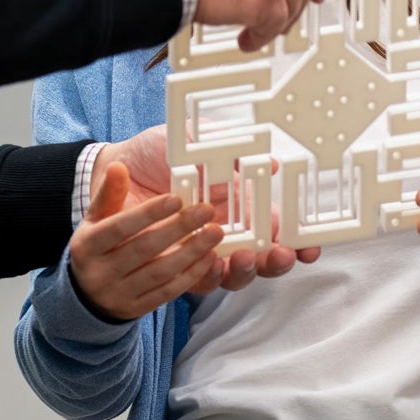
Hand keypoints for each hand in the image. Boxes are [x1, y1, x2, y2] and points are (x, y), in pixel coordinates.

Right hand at [68, 161, 222, 321]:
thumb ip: (109, 193)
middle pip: (143, 249)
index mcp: (87, 245)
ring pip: (159, 273)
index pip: (120, 227)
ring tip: (215, 233)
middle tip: (206, 210)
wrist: (85, 294)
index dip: (149, 213)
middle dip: (177, 229)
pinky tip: (209, 259)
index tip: (176, 198)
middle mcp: (99, 273)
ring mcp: (118, 294)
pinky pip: (167, 293)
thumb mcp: (95, 219)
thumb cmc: (96, 246)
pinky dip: (190, 275)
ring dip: (191, 252)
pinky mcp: (136, 309)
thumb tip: (118, 167)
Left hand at [96, 126, 320, 290]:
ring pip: (235, 273)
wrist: (109, 168)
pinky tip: (209, 265)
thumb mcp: (192, 139)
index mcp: (236, 201)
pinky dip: (208, 277)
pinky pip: (197, 281)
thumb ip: (226, 146)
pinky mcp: (174, 263)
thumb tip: (268, 160)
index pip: (274, 225)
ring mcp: (200, 248)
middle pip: (262, 256)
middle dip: (277, 260)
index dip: (296, 238)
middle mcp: (224, 229)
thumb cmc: (154, 151)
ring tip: (242, 256)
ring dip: (245, 270)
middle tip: (280, 254)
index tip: (310, 246)